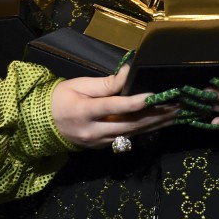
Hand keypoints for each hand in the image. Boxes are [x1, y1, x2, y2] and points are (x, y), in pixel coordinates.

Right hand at [50, 65, 176, 148]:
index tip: (155, 95)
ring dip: (155, 124)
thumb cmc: (60, 98)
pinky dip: (145, 129)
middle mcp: (93, 131)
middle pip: (129, 124)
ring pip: (132, 133)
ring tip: (175, 114)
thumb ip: (106, 83)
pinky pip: (127, 137)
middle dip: (155, 115)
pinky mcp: (103, 147)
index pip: (114, 106)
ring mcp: (99, 142)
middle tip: (176, 105)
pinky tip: (160, 123)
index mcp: (84, 112)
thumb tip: (129, 72)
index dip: (135, 101)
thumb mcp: (79, 84)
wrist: (42, 124)